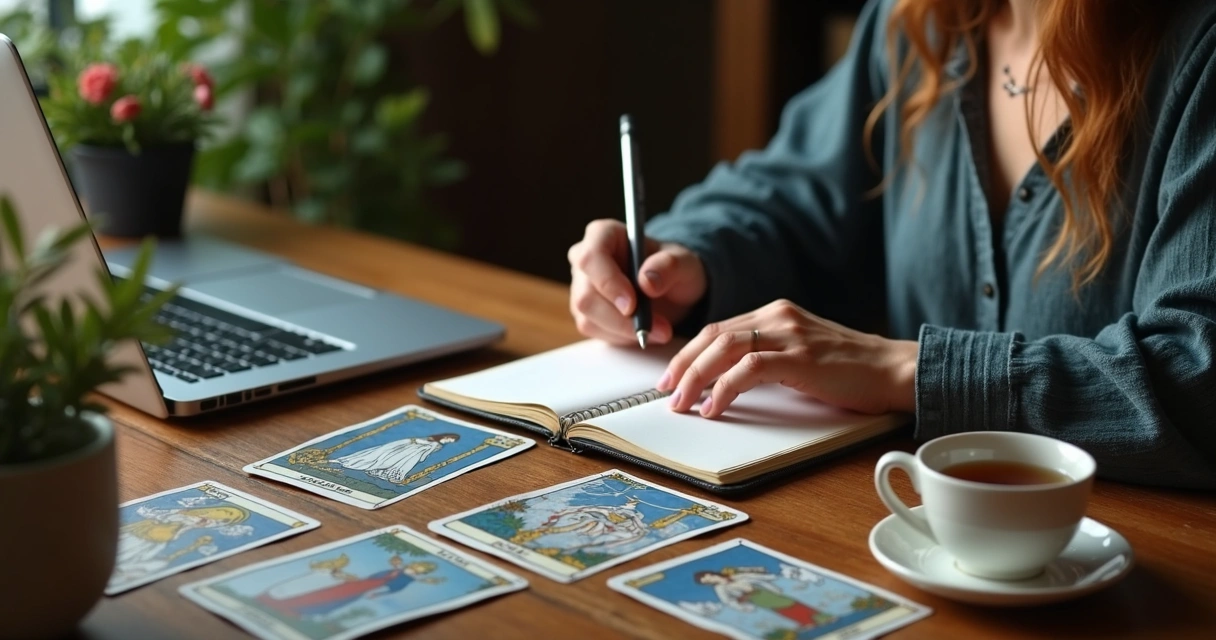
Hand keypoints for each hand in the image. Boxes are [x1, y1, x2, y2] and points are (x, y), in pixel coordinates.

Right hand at [568, 219, 706, 345]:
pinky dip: (622, 337)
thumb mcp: (684, 263)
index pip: (591, 257)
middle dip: (620, 318)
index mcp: (603, 235)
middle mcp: (585, 260)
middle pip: (586, 295)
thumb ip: (669, 266)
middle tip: (656, 327)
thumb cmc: (673, 268)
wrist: (671, 290)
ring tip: (659, 330)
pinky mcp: (585, 313)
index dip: (608, 282)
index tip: (632, 304)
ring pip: (588, 318)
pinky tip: (644, 331)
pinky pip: (595, 331)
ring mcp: (582, 288)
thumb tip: (646, 281)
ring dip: (625, 331)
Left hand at [656, 299, 917, 415]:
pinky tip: (714, 407)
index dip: (689, 352)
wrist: (894, 369)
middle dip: (683, 364)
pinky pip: (749, 369)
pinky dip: (724, 389)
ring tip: (682, 402)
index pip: (718, 328)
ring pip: (724, 348)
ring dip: (696, 378)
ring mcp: (789, 334)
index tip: (672, 375)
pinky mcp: (800, 357)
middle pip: (713, 335)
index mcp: (775, 313)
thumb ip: (768, 356)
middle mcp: (778, 316)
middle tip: (666, 391)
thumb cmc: (851, 368)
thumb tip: (728, 379)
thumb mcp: (801, 353)